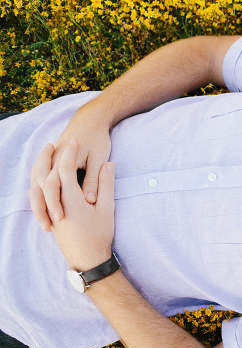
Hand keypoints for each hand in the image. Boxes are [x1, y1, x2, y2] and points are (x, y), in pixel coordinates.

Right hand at [29, 106, 111, 229]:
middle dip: (42, 209)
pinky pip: (39, 182)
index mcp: (63, 162)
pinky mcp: (50, 163)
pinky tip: (47, 210)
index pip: (54, 186)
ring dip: (39, 204)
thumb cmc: (98, 138)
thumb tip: (90, 199)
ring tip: (45, 224)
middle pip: (40, 189)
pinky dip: (40, 196)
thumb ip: (94, 178)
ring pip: (36, 186)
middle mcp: (52, 163)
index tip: (59, 220)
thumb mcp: (99, 158)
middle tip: (47, 229)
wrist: (90, 119)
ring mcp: (49, 162)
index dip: (55, 203)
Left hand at [41, 140, 115, 270]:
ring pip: (37, 185)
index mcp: (72, 199)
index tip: (76, 141)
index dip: (70, 153)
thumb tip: (109, 165)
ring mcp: (51, 210)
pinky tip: (44, 179)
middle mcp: (57, 203)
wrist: (88, 260)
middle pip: (45, 175)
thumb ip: (106, 185)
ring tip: (44, 158)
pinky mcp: (50, 216)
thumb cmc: (100, 235)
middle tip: (52, 144)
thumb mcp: (108, 209)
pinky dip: (38, 182)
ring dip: (39, 170)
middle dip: (46, 158)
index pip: (66, 169)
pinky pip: (37, 195)